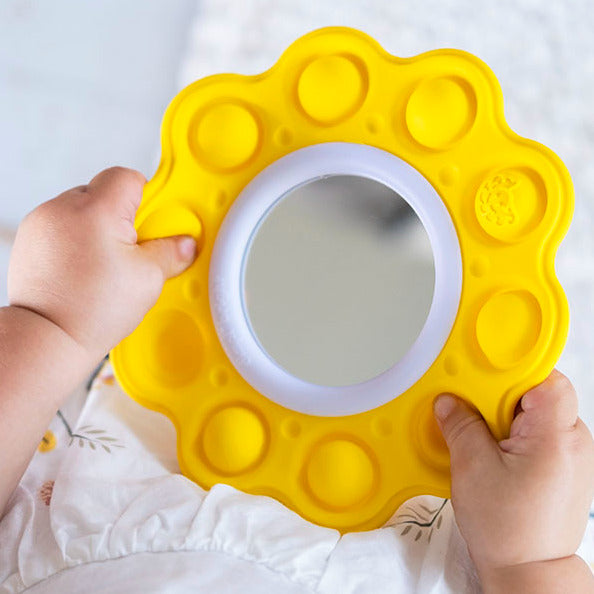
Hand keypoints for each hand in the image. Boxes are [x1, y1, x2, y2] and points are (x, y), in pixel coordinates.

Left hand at [8, 167, 195, 363]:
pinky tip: (86, 268)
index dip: (146, 197)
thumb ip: (171, 252)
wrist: (48, 338)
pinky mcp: (30, 240)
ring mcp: (42, 223)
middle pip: (104, 192)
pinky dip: (77, 241)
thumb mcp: (148, 278)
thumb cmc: (90, 311)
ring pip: (82, 209)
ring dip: (98, 228)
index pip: (127, 177)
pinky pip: (63, 226)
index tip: (154, 222)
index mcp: (96, 210)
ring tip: (107, 264)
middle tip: (133, 251)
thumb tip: (185, 244)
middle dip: (123, 218)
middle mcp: (63, 209)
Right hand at [434, 371, 593, 582]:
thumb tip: (449, 401)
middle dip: (501, 397)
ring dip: (505, 418)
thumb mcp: (472, 468)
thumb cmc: (509, 529)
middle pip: (539, 394)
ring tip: (482, 439)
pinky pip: (539, 435)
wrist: (529, 573)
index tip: (483, 376)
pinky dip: (514, 436)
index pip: (546, 379)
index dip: (513, 372)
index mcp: (557, 436)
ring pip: (537, 415)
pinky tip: (493, 453)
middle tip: (473, 412)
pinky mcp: (563, 469)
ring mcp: (573, 456)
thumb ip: (461, 425)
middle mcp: (574, 442)